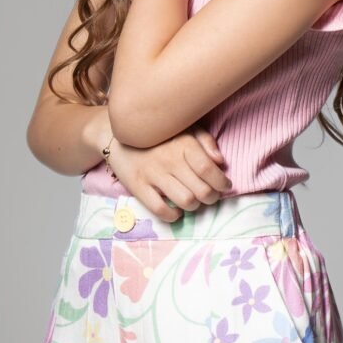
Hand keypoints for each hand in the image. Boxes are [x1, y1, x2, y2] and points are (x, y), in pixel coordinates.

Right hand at [106, 123, 231, 222]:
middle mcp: (169, 160)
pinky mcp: (138, 187)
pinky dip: (173, 215)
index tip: (225, 186)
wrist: (117, 135)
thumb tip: (220, 161)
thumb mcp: (184, 128)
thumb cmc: (159, 134)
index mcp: (183, 144)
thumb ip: (205, 141)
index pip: (209, 169)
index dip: (221, 182)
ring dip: (195, 206)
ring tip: (194, 201)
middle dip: (212, 197)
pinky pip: (160, 209)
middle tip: (211, 195)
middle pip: (201, 190)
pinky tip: (176, 209)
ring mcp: (153, 174)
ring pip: (185, 201)